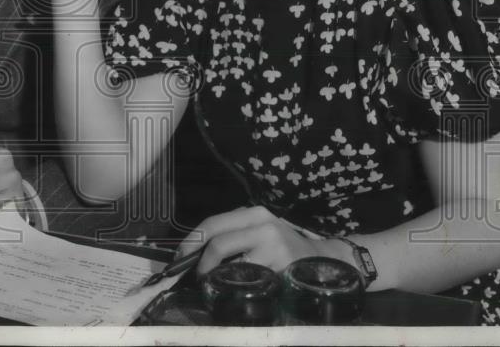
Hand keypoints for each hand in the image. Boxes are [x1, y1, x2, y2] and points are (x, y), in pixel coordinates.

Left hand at [175, 206, 330, 276]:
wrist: (320, 260)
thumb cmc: (281, 247)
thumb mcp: (258, 232)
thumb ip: (233, 235)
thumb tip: (194, 250)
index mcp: (253, 213)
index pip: (213, 223)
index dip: (191, 241)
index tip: (180, 256)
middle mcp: (262, 224)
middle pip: (217, 241)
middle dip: (199, 261)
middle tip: (194, 275)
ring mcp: (272, 245)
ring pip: (230, 262)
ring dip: (215, 275)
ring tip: (213, 282)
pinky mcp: (279, 266)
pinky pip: (247, 278)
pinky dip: (234, 284)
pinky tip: (235, 287)